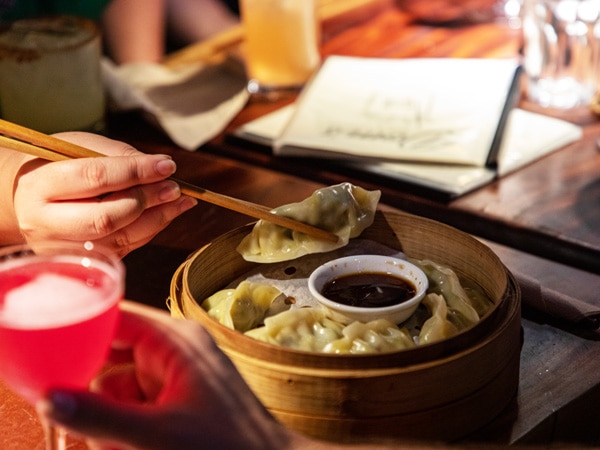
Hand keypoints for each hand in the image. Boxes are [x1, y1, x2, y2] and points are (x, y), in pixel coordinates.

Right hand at [13, 132, 196, 256]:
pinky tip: (167, 213)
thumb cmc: (56, 167)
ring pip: (120, 237)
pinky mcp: (82, 261)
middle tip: (174, 187)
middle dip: (147, 200)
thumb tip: (160, 168)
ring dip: (158, 218)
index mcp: (41, 185)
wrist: (24, 201)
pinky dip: (151, 229)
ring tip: (181, 200)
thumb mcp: (77, 148)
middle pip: (105, 217)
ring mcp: (64, 247)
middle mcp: (48, 223)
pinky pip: (125, 247)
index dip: (136, 171)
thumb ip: (117, 155)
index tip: (167, 165)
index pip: (95, 177)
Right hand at [39, 302, 298, 449]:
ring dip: (109, 413)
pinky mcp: (178, 395)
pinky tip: (129, 444)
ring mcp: (177, 373)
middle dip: (95, 388)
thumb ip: (101, 417)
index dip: (82, 331)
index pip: (117, 317)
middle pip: (113, 353)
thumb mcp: (156, 434)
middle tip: (83, 413)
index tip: (52, 355)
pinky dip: (125, 422)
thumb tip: (51, 398)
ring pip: (120, 383)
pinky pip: (136, 400)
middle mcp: (175, 349)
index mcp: (175, 341)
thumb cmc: (225, 445)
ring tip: (119, 442)